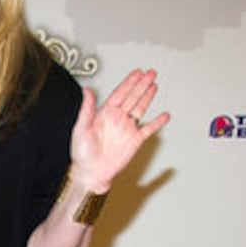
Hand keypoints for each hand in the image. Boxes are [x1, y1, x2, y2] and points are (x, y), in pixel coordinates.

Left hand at [70, 69, 170, 191]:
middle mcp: (117, 119)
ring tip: (154, 85)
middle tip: (150, 73)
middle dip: (141, 84)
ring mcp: (127, 129)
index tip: (137, 73)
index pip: (120, 93)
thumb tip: (87, 90)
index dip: (129, 82)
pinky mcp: (134, 141)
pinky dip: (157, 122)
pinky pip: (148, 129)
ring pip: (140, 108)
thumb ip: (87, 108)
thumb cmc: (82, 154)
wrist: (91, 173)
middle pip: (132, 97)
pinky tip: (164, 115)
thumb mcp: (81, 128)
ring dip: (148, 97)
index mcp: (105, 114)